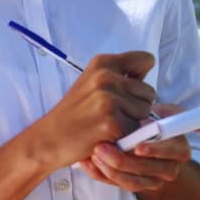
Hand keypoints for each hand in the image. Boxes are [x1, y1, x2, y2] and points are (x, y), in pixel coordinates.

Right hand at [35, 52, 155, 169]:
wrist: (49, 138)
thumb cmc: (73, 114)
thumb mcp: (91, 83)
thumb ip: (118, 76)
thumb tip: (145, 80)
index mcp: (103, 63)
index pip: (145, 60)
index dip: (140, 78)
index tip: (125, 91)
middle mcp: (106, 76)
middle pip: (149, 91)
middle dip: (136, 105)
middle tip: (110, 114)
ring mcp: (109, 99)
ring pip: (145, 112)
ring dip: (132, 122)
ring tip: (107, 123)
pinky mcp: (112, 122)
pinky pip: (136, 131)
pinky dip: (125, 137)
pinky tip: (106, 135)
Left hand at [81, 103, 199, 191]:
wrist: (136, 137)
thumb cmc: (145, 117)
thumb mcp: (155, 109)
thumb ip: (160, 110)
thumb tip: (151, 113)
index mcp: (179, 147)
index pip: (173, 151)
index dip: (156, 150)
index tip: (138, 147)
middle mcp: (169, 166)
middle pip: (149, 169)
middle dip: (124, 160)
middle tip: (101, 148)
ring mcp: (152, 179)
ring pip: (132, 182)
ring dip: (109, 169)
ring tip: (93, 153)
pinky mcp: (134, 185)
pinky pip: (117, 185)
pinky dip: (100, 174)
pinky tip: (87, 162)